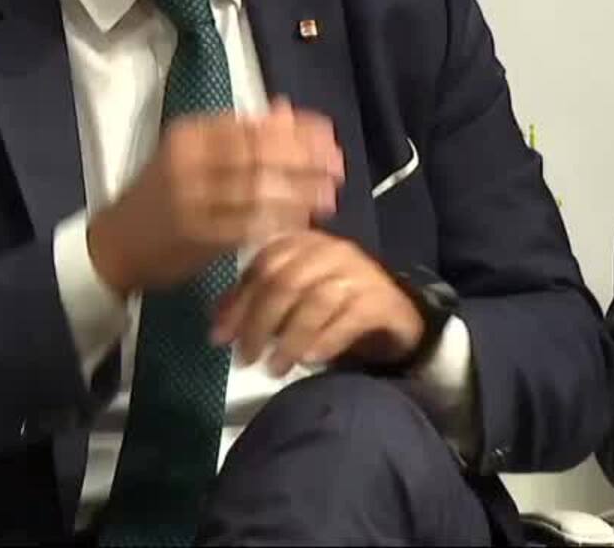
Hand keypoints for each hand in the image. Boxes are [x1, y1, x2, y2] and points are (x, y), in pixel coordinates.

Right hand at [87, 98, 341, 294]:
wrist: (115, 243)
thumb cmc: (162, 195)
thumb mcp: (195, 154)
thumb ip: (241, 134)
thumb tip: (287, 110)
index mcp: (190, 134)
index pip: (252, 125)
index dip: (295, 130)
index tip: (328, 133)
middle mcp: (188, 162)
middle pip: (259, 154)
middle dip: (305, 159)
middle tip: (338, 165)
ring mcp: (191, 199)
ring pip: (257, 189)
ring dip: (299, 192)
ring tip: (330, 195)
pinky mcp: (196, 236)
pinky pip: (247, 225)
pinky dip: (278, 221)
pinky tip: (301, 222)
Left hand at [209, 229, 424, 376]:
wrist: (396, 317)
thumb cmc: (335, 307)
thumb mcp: (292, 301)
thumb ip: (256, 304)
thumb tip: (217, 327)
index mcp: (304, 243)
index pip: (262, 266)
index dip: (238, 302)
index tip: (219, 337)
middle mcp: (331, 250)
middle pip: (285, 282)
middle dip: (259, 323)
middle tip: (245, 359)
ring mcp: (360, 272)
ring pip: (314, 301)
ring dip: (289, 339)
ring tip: (274, 370)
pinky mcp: (381, 300)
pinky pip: (348, 319)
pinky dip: (325, 340)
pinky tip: (309, 360)